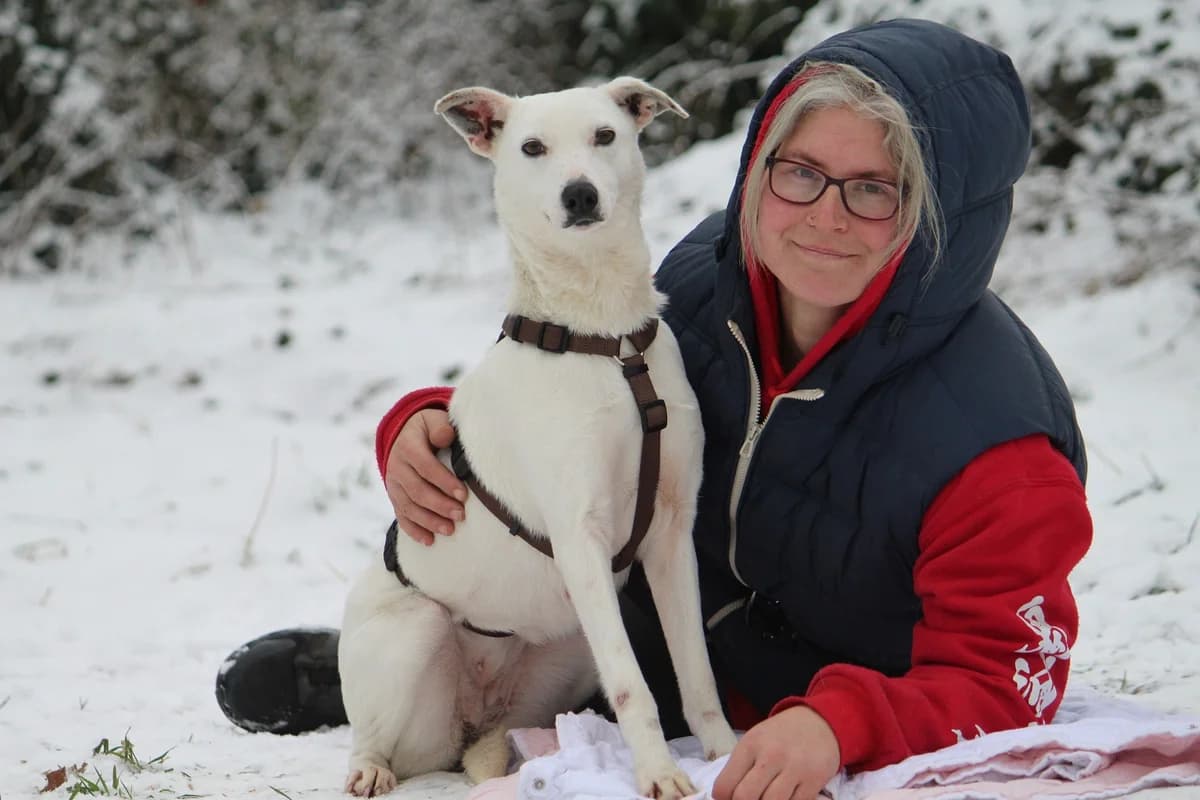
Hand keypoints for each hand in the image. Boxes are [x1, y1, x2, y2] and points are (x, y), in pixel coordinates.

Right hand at [384, 408, 466, 544]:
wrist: (404, 435)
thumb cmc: (427, 429)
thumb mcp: (432, 419)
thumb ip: (440, 426)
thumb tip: (446, 436)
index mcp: (407, 447)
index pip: (425, 466)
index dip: (444, 482)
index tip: (463, 494)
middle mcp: (396, 467)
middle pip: (417, 491)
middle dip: (439, 505)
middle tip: (460, 515)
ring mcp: (394, 485)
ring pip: (408, 507)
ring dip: (429, 521)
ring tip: (450, 530)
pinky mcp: (395, 497)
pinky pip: (401, 516)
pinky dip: (414, 531)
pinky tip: (429, 541)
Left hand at [712, 706, 839, 799]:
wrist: (819, 723)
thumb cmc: (780, 736)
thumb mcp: (754, 741)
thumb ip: (740, 768)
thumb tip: (725, 798)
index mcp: (750, 745)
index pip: (725, 785)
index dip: (724, 799)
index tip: (730, 799)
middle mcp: (771, 755)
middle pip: (745, 797)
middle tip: (751, 799)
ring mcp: (795, 769)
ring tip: (767, 798)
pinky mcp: (814, 780)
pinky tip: (785, 797)